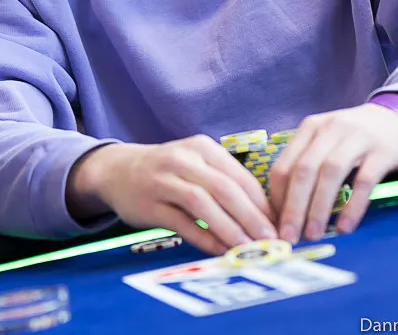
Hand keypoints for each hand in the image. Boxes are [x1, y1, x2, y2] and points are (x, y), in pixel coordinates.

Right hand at [67, 137, 276, 255]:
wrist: (118, 170)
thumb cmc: (169, 170)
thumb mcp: (196, 164)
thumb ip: (226, 183)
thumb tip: (265, 216)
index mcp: (202, 147)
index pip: (239, 176)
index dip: (262, 202)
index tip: (279, 224)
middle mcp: (183, 159)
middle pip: (225, 189)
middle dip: (251, 217)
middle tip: (271, 240)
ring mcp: (163, 181)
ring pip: (203, 204)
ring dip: (229, 228)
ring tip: (248, 248)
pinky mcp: (149, 204)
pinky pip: (182, 224)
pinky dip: (204, 238)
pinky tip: (220, 250)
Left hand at [269, 102, 397, 243]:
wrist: (396, 118)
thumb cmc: (353, 138)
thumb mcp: (325, 142)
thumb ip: (306, 167)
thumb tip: (284, 211)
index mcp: (310, 128)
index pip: (284, 165)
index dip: (277, 199)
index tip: (276, 225)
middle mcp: (330, 128)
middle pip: (304, 170)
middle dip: (293, 207)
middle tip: (289, 237)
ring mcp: (357, 138)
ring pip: (331, 173)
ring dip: (318, 207)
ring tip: (313, 234)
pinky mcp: (382, 151)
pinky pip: (364, 181)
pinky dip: (352, 206)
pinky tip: (345, 227)